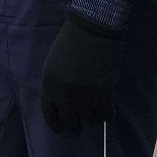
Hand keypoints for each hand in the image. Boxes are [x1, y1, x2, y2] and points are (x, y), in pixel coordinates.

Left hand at [39, 11, 125, 133]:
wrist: (92, 29)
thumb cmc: (71, 42)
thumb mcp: (53, 65)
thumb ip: (55, 86)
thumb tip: (63, 105)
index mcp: (49, 86)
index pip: (50, 117)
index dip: (57, 125)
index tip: (63, 128)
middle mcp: (65, 96)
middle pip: (71, 124)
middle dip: (76, 125)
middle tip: (81, 122)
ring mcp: (85, 97)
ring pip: (90, 121)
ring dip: (93, 116)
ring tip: (95, 107)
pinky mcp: (104, 95)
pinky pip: (107, 117)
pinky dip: (107, 114)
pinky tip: (107, 106)